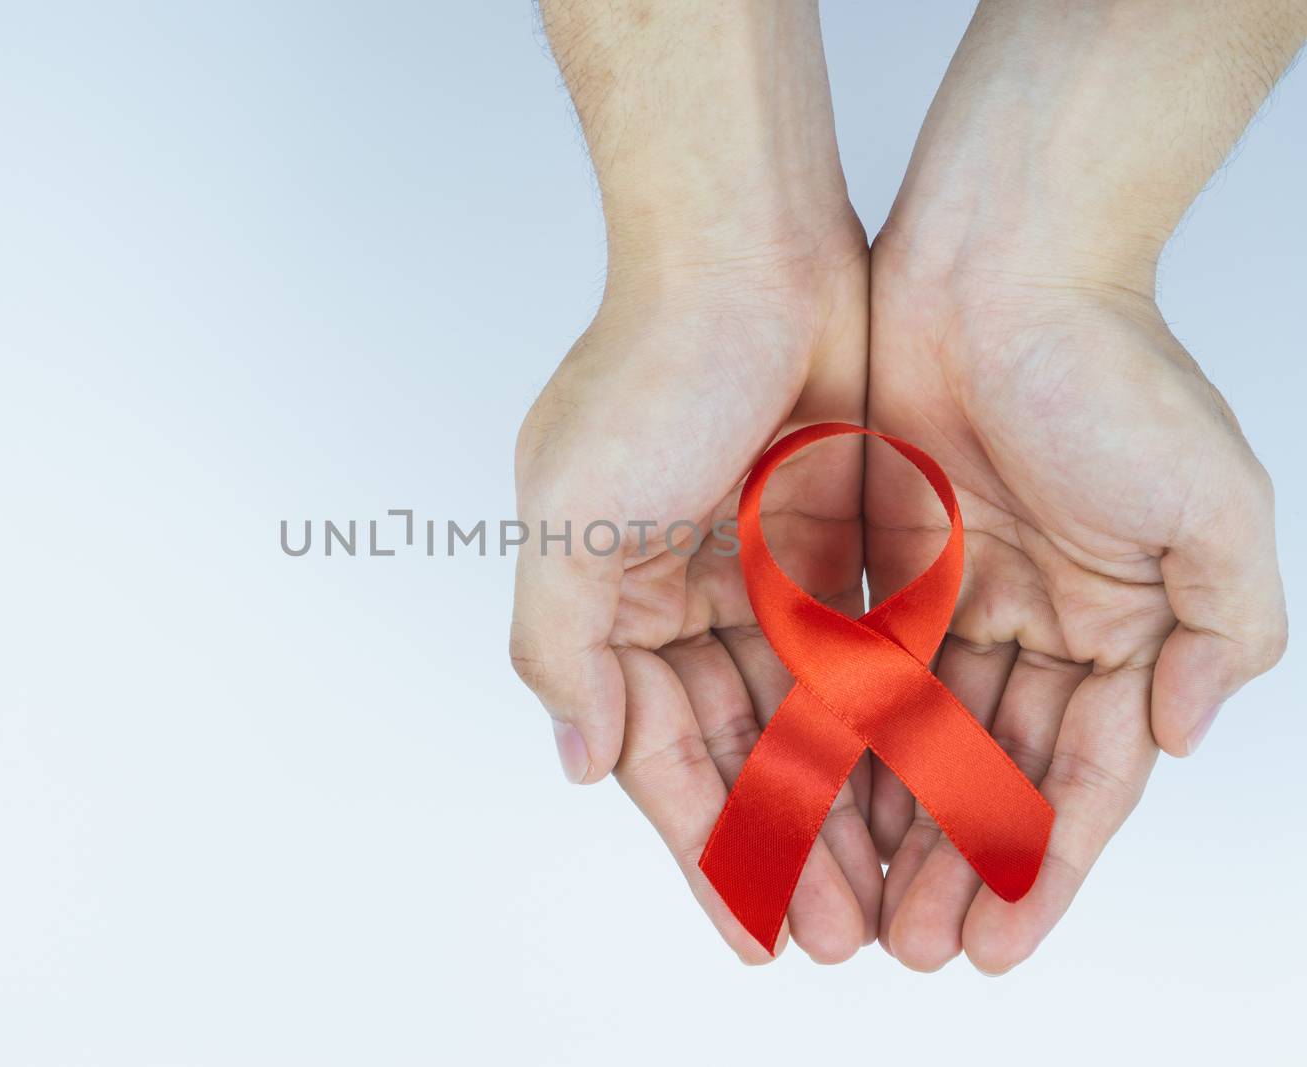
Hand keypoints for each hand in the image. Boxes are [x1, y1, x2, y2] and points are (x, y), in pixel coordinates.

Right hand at [511, 227, 877, 962]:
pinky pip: (860, 653)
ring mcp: (759, 574)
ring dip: (841, 801)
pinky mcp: (832, 544)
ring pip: (806, 719)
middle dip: (786, 846)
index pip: (657, 756)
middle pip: (737, 752)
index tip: (756, 933)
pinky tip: (919, 788)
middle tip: (841, 936)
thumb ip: (558, 647)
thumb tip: (576, 764)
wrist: (748, 246)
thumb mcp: (568, 519)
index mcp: (607, 605)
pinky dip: (884, 722)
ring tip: (890, 891)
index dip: (706, 847)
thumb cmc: (646, 370)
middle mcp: (679, 600)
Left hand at [863, 236, 1286, 973]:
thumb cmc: (1112, 372)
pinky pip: (857, 669)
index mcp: (1125, 623)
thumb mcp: (1212, 509)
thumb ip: (1222, 632)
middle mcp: (1042, 619)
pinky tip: (815, 805)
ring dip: (894, 823)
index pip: (1083, 777)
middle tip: (912, 951)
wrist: (997, 261)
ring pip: (919, 737)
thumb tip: (1176, 739)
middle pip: (993, 772)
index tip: (1002, 945)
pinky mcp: (882, 561)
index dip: (1045, 864)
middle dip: (957, 864)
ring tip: (858, 908)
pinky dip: (843, 738)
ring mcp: (959, 593)